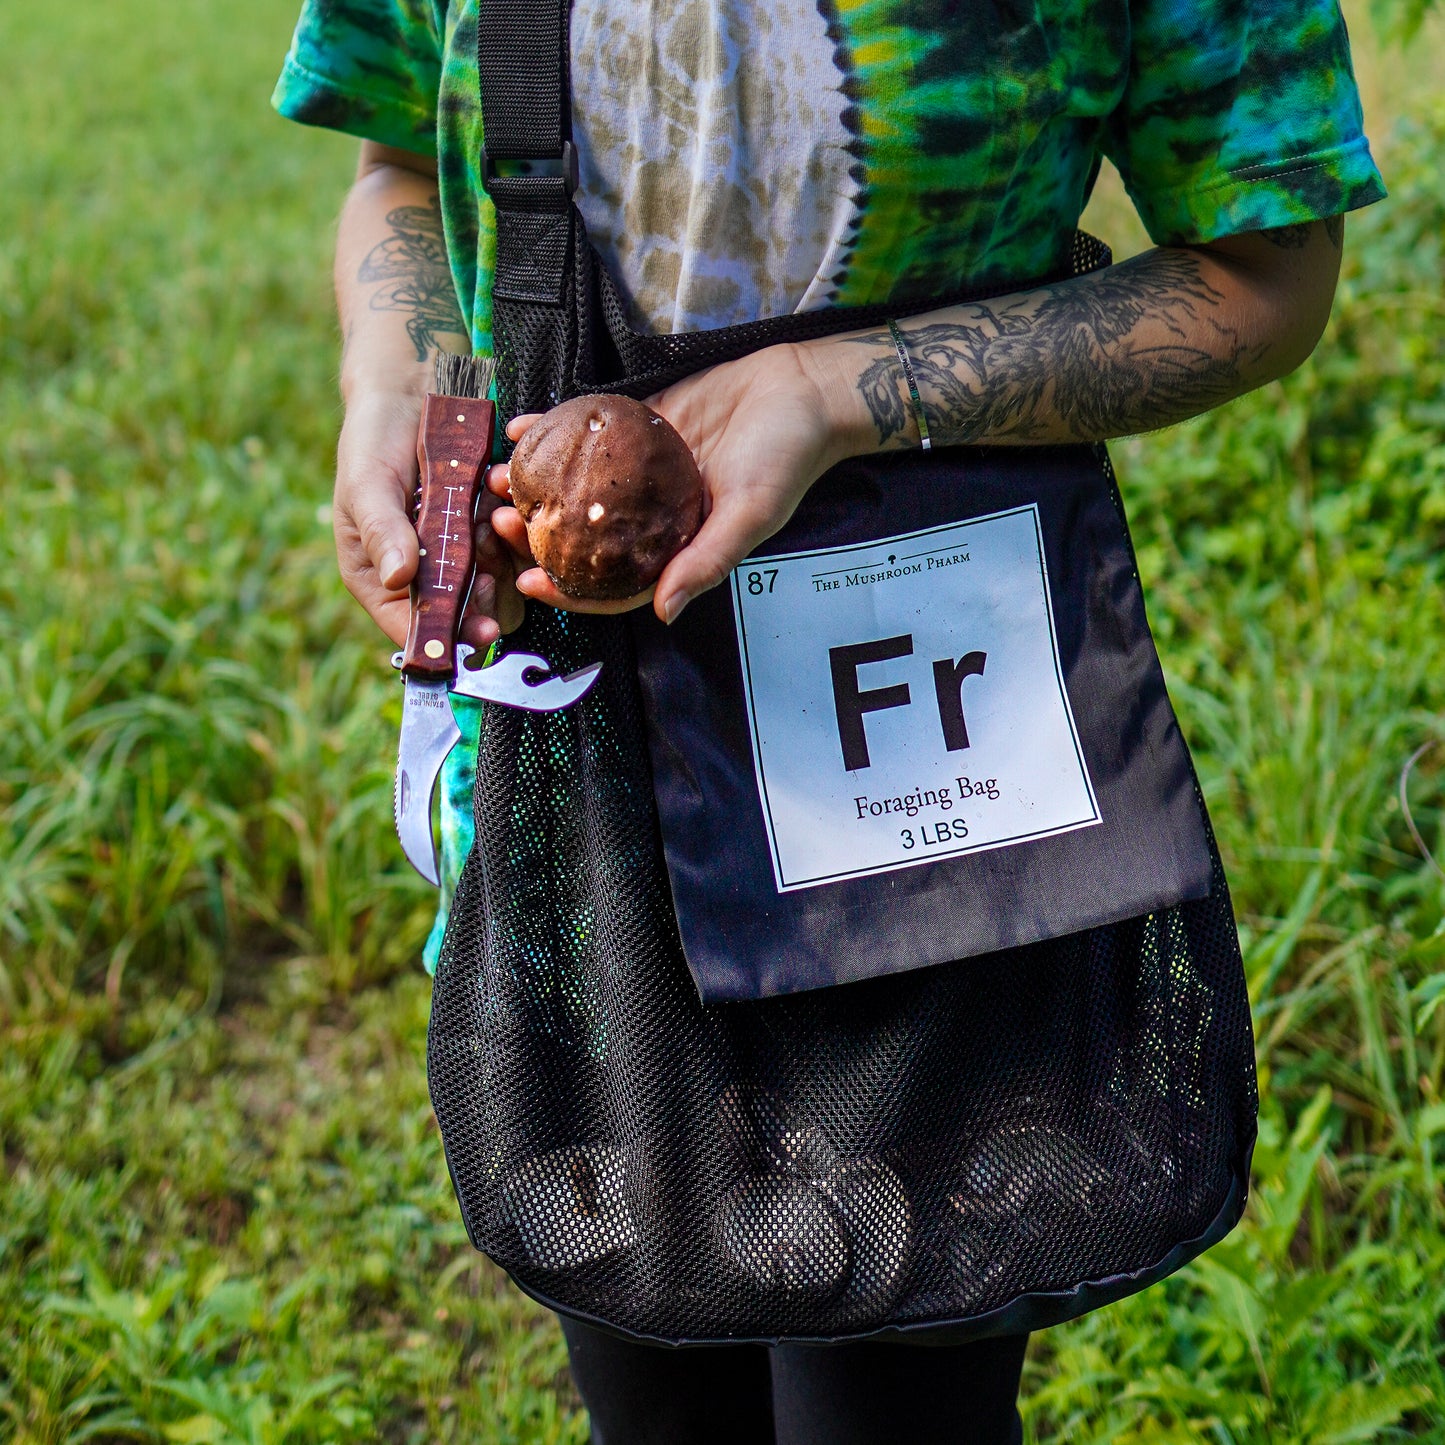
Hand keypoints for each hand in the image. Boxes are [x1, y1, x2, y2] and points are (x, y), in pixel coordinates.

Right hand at [334, 386, 523, 647]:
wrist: (409, 394)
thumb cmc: (372, 441)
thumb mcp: (368, 485)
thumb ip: (381, 531)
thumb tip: (396, 578)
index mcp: (380, 577)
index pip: (413, 626)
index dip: (448, 635)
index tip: (482, 631)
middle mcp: (421, 574)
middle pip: (460, 612)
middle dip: (482, 596)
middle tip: (493, 571)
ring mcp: (456, 553)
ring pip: (492, 581)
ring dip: (500, 555)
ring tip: (493, 517)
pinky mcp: (483, 528)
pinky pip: (508, 546)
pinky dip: (510, 527)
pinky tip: (500, 497)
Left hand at [487, 342, 850, 622]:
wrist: (801, 390)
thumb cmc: (785, 458)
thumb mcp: (750, 515)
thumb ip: (706, 562)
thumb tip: (665, 612)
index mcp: (679, 549)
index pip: (617, 584)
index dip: (571, 590)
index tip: (531, 582)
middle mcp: (655, 519)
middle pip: (586, 540)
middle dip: (538, 538)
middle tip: (498, 522)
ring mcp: (643, 475)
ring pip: (579, 490)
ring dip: (536, 486)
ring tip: (496, 477)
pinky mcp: (640, 431)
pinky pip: (589, 438)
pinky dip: (556, 433)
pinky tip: (523, 428)